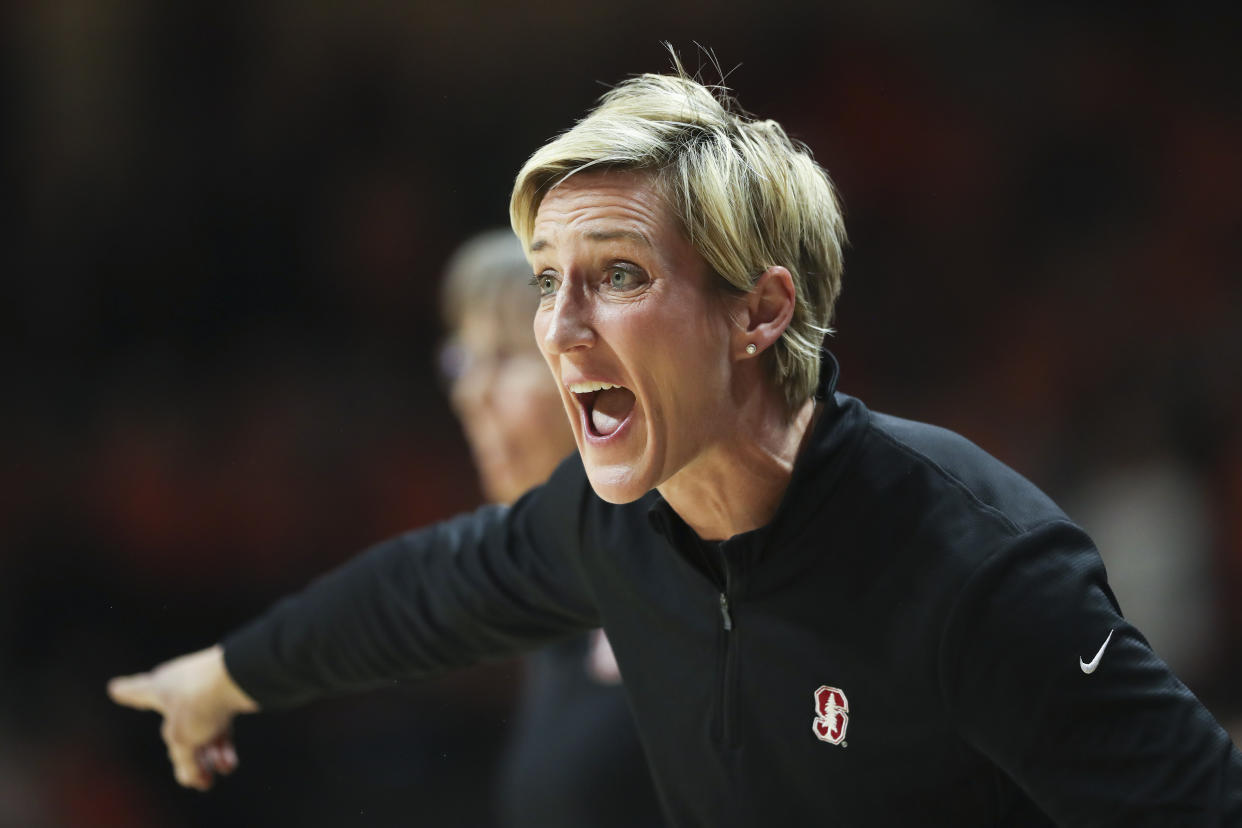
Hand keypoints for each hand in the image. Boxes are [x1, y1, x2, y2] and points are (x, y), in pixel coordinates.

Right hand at [108, 644, 258, 789]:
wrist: (243, 676)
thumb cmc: (201, 700)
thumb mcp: (182, 739)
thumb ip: (183, 760)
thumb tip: (193, 774)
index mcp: (158, 688)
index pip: (136, 691)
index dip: (127, 692)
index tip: (116, 688)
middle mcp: (180, 685)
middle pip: (177, 727)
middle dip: (187, 756)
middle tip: (197, 780)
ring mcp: (207, 690)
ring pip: (202, 729)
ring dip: (207, 756)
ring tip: (211, 779)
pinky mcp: (230, 696)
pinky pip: (221, 726)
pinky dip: (222, 746)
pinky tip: (227, 765)